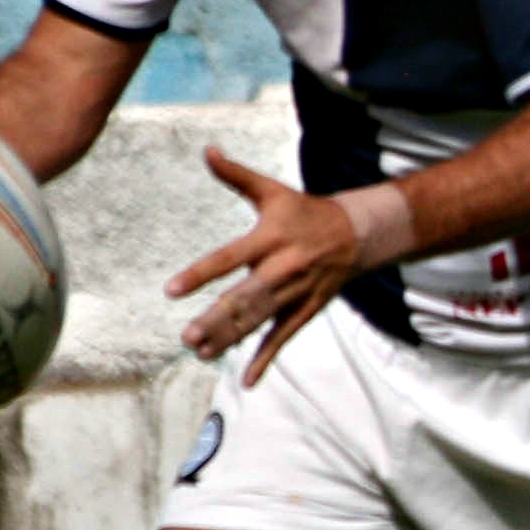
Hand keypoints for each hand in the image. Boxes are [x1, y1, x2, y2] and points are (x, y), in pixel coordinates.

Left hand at [165, 146, 360, 385]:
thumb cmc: (304, 211)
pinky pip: (283, 338)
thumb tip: (207, 150)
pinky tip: (248, 380)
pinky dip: (266, 360)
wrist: (356, 235)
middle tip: (187, 336)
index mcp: (269, 238)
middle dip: (216, 319)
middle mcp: (281, 268)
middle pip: (244, 298)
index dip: (200, 274)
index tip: (172, 290)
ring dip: (230, 339)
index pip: (229, 258)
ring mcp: (294, 293)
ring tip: (200, 352)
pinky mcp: (305, 311)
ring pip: (259, 321)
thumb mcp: (271, 191)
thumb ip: (236, 174)